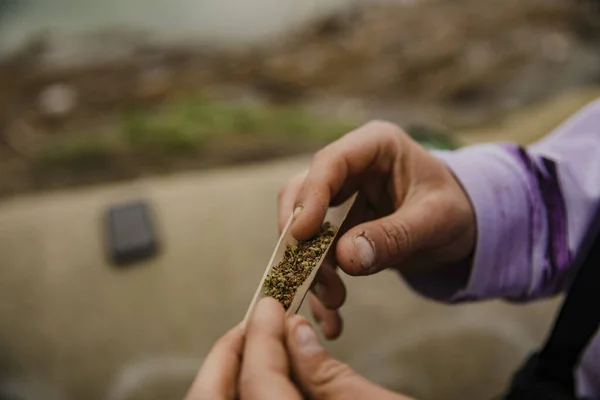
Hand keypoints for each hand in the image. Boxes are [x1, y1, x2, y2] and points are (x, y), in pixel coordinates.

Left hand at [185, 297, 413, 398]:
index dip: (260, 338)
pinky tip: (274, 380)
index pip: (257, 384)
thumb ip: (328, 375)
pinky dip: (257, 397)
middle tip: (257, 325)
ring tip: (264, 346)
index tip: (269, 307)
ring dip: (241, 379)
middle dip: (234, 359)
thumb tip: (295, 332)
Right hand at [278, 121, 475, 338]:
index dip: (310, 197)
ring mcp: (339, 198)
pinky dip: (321, 285)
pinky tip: (331, 317)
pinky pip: (317, 255)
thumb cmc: (455, 208)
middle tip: (314, 279)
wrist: (463, 227)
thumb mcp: (436, 221)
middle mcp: (349, 167)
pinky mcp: (337, 227)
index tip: (301, 236)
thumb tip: (346, 258)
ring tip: (334, 302)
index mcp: (374, 145)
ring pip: (302, 230)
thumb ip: (395, 236)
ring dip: (311, 269)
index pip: (330, 163)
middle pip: (301, 195)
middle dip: (304, 242)